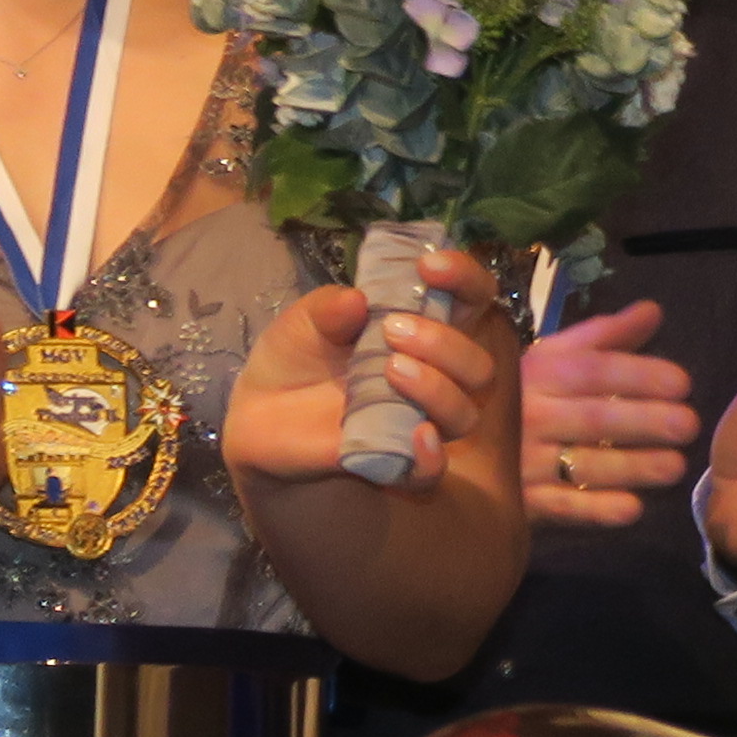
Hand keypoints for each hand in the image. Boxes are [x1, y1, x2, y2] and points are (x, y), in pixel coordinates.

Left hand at [226, 245, 508, 493]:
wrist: (257, 417)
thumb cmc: (295, 360)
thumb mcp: (303, 323)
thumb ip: (328, 309)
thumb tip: (356, 300)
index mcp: (423, 331)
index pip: (472, 300)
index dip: (466, 278)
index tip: (430, 266)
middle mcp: (435, 377)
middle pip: (479, 365)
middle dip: (445, 343)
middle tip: (393, 329)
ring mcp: (419, 422)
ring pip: (465, 413)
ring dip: (437, 388)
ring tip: (389, 369)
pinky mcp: (394, 462)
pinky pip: (432, 470)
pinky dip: (431, 456)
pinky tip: (415, 435)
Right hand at [522, 299, 700, 528]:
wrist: (454, 441)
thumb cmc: (523, 393)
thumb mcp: (555, 356)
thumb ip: (605, 336)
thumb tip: (653, 311)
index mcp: (539, 374)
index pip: (592, 371)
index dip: (638, 375)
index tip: (682, 383)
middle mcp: (528, 415)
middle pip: (594, 418)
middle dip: (644, 421)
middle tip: (689, 425)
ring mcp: (522, 461)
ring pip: (583, 464)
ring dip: (633, 467)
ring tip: (675, 467)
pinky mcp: (521, 502)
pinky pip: (561, 507)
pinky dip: (596, 510)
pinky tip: (632, 509)